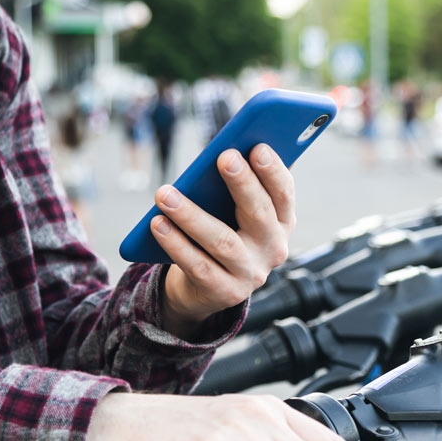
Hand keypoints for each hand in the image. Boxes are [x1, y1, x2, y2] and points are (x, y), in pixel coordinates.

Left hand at [151, 144, 294, 334]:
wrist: (209, 287)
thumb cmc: (224, 232)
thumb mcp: (237, 211)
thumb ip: (239, 186)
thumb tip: (229, 149)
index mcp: (282, 222)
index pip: (284, 194)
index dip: (274, 171)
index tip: (258, 147)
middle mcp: (274, 249)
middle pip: (260, 214)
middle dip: (243, 184)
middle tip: (223, 157)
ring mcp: (251, 274)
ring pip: (222, 242)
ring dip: (192, 215)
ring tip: (165, 194)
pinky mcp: (225, 293)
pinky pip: (198, 266)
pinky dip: (176, 244)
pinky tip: (157, 223)